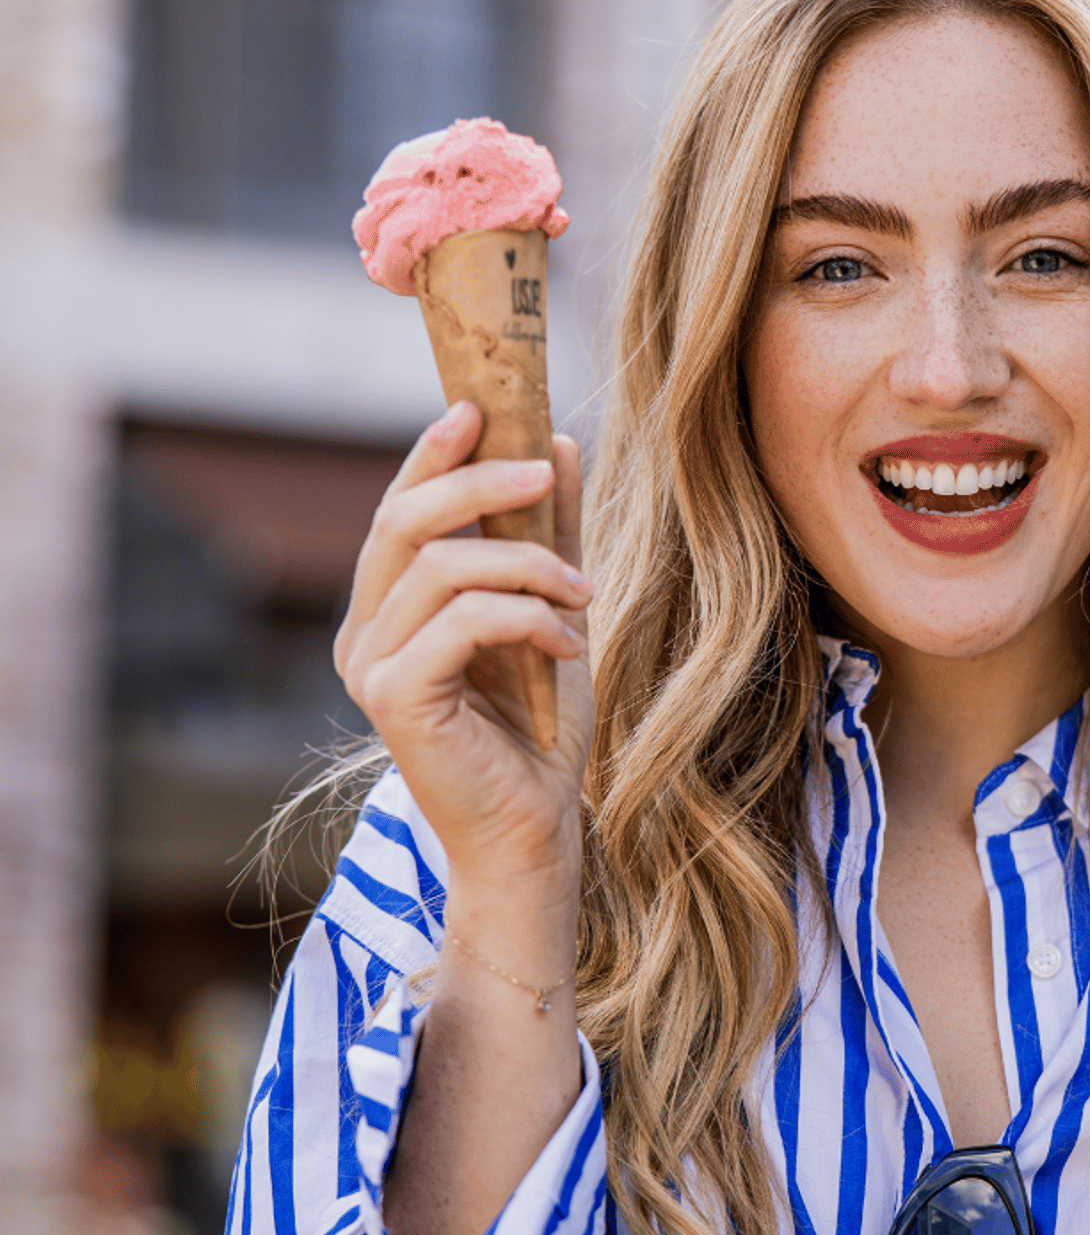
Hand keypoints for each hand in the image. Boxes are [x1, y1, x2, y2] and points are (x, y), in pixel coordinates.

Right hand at [334, 402, 594, 897]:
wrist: (537, 827)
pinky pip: (463, 620)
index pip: (400, 510)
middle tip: (543, 474)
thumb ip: (550, 533)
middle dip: (479, 484)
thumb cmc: (539, 728)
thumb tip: (557, 444)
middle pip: (406, 522)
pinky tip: (566, 643)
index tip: (480, 407)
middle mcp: (363, 633)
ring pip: (444, 568)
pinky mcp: (394, 699)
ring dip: (529, 566)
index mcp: (389, 609)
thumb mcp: (554, 610)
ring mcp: (370, 666)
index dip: (432, 454)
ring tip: (581, 599)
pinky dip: (527, 617)